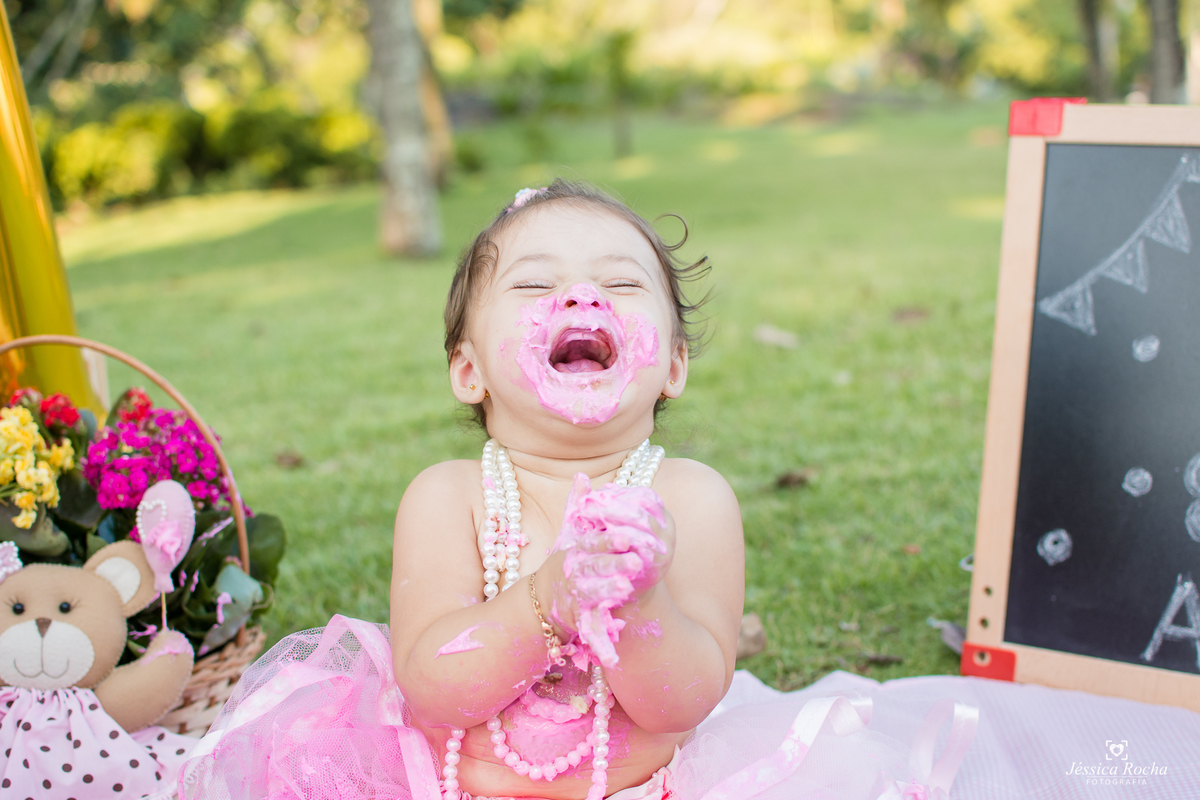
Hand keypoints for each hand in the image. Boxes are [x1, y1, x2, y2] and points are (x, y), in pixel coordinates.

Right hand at [551, 474, 673, 666]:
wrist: (543, 600)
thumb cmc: (564, 561)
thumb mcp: (568, 534)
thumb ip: (577, 506)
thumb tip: (582, 475)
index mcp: (574, 550)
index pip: (592, 542)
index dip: (608, 538)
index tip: (626, 535)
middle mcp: (573, 571)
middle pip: (594, 567)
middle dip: (614, 564)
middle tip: (637, 563)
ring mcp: (573, 595)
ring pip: (591, 594)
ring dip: (608, 591)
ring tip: (626, 589)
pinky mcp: (576, 617)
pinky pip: (590, 626)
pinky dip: (601, 637)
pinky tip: (615, 635)